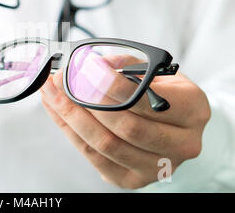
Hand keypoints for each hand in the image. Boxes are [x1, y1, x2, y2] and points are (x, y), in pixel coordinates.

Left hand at [40, 67, 210, 188]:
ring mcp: (157, 166)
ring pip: (105, 145)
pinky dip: (70, 131)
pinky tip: (57, 110)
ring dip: (70, 116)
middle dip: (85, 101)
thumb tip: (88, 65)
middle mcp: (181, 143)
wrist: (173, 124)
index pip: (145, 100)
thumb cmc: (161, 93)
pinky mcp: (133, 179)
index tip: (83, 68)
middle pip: (124, 127)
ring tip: (52, 92)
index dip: (109, 85)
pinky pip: (94, 157)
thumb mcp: (153, 70)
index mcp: (192, 110)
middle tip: (60, 80)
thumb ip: (124, 65)